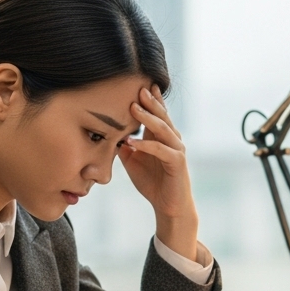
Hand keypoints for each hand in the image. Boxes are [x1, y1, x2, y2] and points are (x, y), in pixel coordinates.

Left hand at [119, 85, 199, 260]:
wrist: (169, 206)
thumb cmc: (152, 183)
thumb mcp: (133, 161)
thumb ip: (125, 146)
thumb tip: (111, 133)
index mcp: (162, 137)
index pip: (157, 114)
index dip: (150, 100)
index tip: (139, 85)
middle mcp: (172, 139)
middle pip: (162, 116)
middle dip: (150, 102)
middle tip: (138, 88)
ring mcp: (177, 150)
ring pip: (163, 129)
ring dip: (148, 118)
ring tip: (135, 108)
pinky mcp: (177, 163)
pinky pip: (162, 150)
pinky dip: (147, 145)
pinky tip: (134, 141)